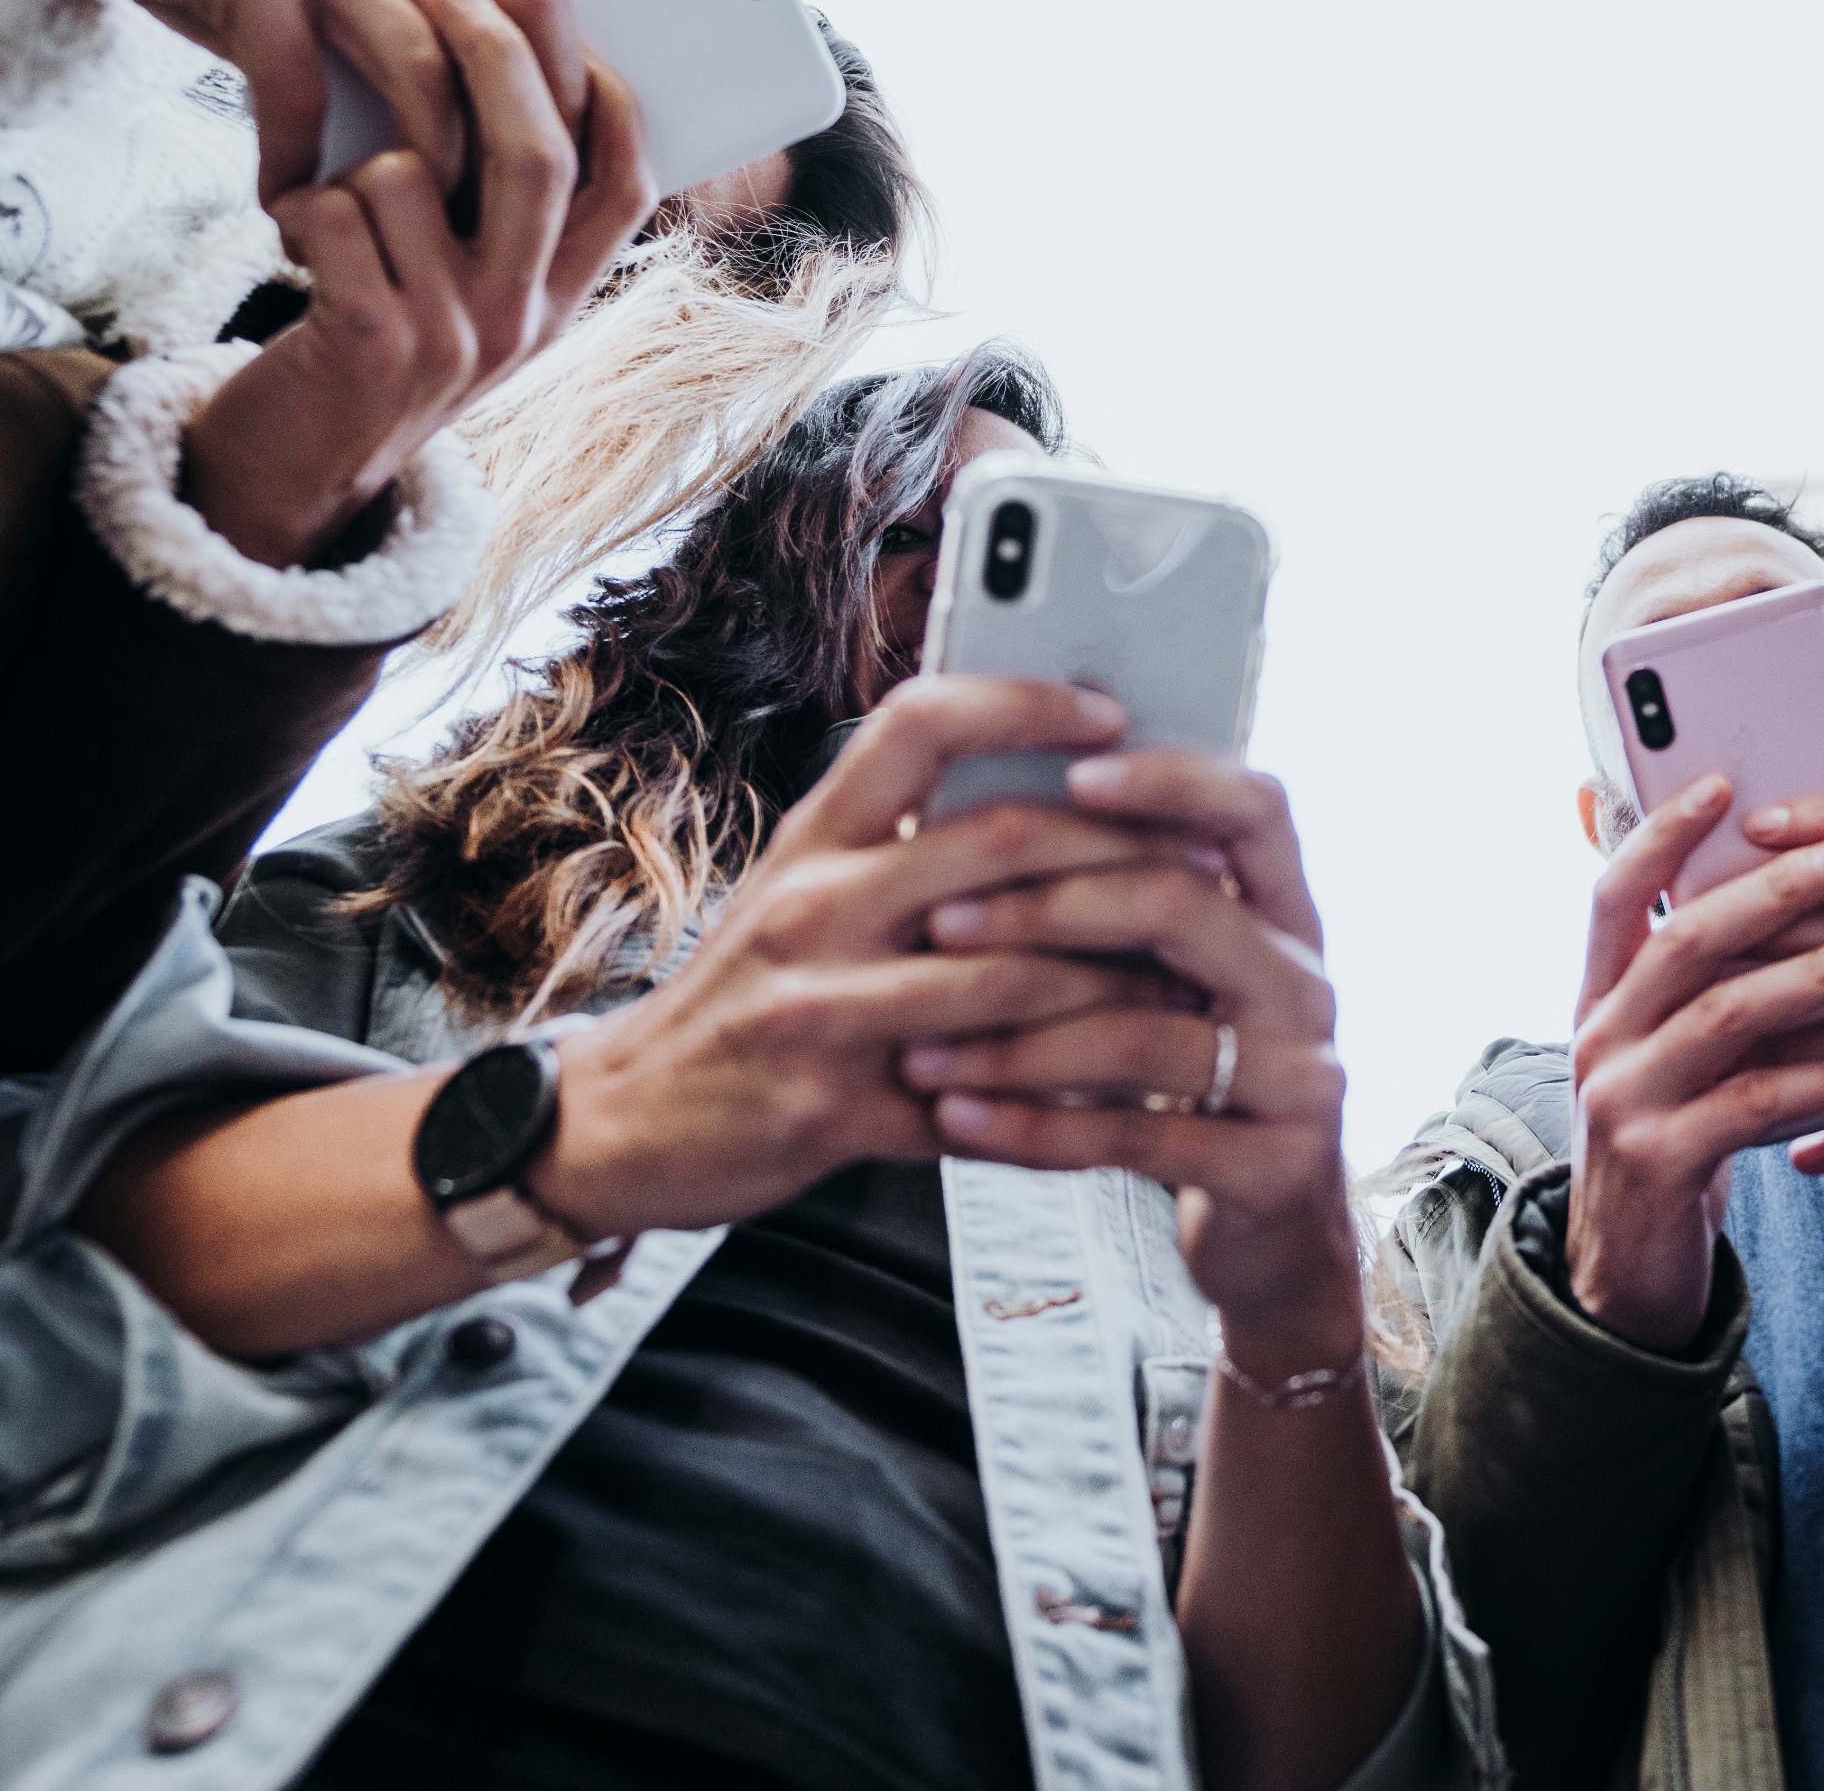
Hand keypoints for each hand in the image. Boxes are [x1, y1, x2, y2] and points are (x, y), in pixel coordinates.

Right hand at [0, 0, 590, 200]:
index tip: (565, 189)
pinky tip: (282, 205)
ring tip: (395, 243)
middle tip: (492, 247)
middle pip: (504, 48)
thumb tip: (448, 146)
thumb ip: (387, 31)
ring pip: (419, 71)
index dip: (573, 98)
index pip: (544, 8)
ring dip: (414, 173)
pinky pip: (295, 82)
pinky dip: (297, 159)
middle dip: (512, 157)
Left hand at [178, 0, 651, 565]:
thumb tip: (520, 72)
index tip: (563, 10)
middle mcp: (523, 321)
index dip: (607, 90)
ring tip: (332, 206)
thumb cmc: (369, 347)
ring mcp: (455, 338)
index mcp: (559, 301)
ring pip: (414, 172)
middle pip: (537, 153)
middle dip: (489, 51)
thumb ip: (500, 214)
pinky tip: (291, 240)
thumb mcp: (464, 293)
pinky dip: (300, 206)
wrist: (289, 471)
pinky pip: (338, 212)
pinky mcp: (374, 346)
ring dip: (355, 164)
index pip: (628, 180)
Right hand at [523, 679, 1171, 1239]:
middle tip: (1206, 861)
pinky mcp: (833, 1114)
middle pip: (995, 843)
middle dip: (1120, 851)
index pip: (919, 722)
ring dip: (1116, 982)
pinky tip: (1122, 1104)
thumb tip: (1041, 782)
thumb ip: (898, 840)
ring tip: (1191, 982)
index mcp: (813, 838)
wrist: (617, 1123)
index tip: (1111, 706)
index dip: (1023, 701)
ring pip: (1007, 978)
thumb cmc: (742, 998)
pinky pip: (979, 1106)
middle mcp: (813, 907)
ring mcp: (820, 1011)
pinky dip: (1061, 1105)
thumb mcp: (800, 891)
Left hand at [907, 754, 1369, 1374]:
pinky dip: (1035, 1127)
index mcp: (1285, 913)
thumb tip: (988, 805)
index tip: (1071, 773)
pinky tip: (956, 1119)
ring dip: (1017, 1040)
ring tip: (918, 1048)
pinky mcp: (1272, 1165)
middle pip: (1187, 904)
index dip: (1170, 779)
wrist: (1273, 1230)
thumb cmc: (1190, 1079)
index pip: (1253, 807)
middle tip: (939, 920)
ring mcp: (1302, 1076)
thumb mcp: (1178, 980)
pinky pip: (1135, 1135)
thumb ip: (1125, 905)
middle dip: (1050, 906)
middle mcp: (1305, 982)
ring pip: (1147, 1033)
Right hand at [1562, 774, 1823, 1349]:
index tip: (1722, 780)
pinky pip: (1755, 1101)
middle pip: (1683, 940)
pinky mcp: (1660, 1162)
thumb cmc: (1679, 1140)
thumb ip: (1712, 989)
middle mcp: (1597, 1039)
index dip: (1662, 835)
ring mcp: (1621, 1101)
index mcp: (1599, 1000)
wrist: (1629, 1274)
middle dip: (1773, 890)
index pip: (1615, 895)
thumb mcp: (1678, 1056)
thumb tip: (1801, 895)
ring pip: (1724, 1015)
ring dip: (1816, 973)